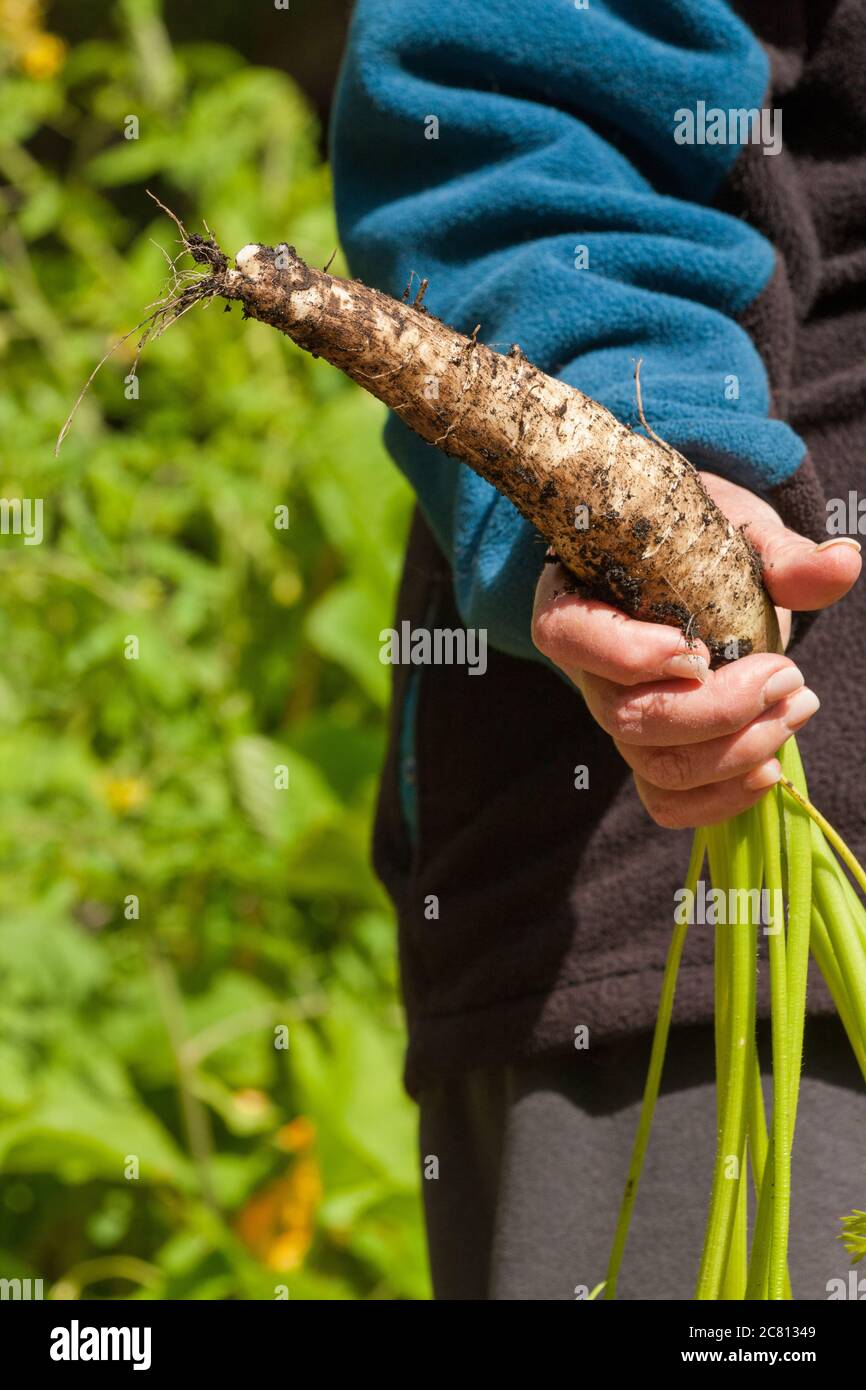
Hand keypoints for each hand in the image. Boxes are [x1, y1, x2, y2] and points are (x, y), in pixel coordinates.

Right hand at [531, 472, 860, 827]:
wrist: (694, 580)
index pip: (569, 636)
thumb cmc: (698, 550)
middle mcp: (588, 673)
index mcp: (580, 601)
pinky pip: (668, 803)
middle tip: (787, 675)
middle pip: (627, 719)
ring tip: (796, 709)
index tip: (700, 650)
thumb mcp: (735, 536)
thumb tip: (843, 562)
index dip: (627, 654)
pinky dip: (722, 798)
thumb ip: (782, 555)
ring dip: (737, 750)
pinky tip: (770, 768)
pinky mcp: (649, 759)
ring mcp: (618, 723)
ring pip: (655, 767)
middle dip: (718, 710)